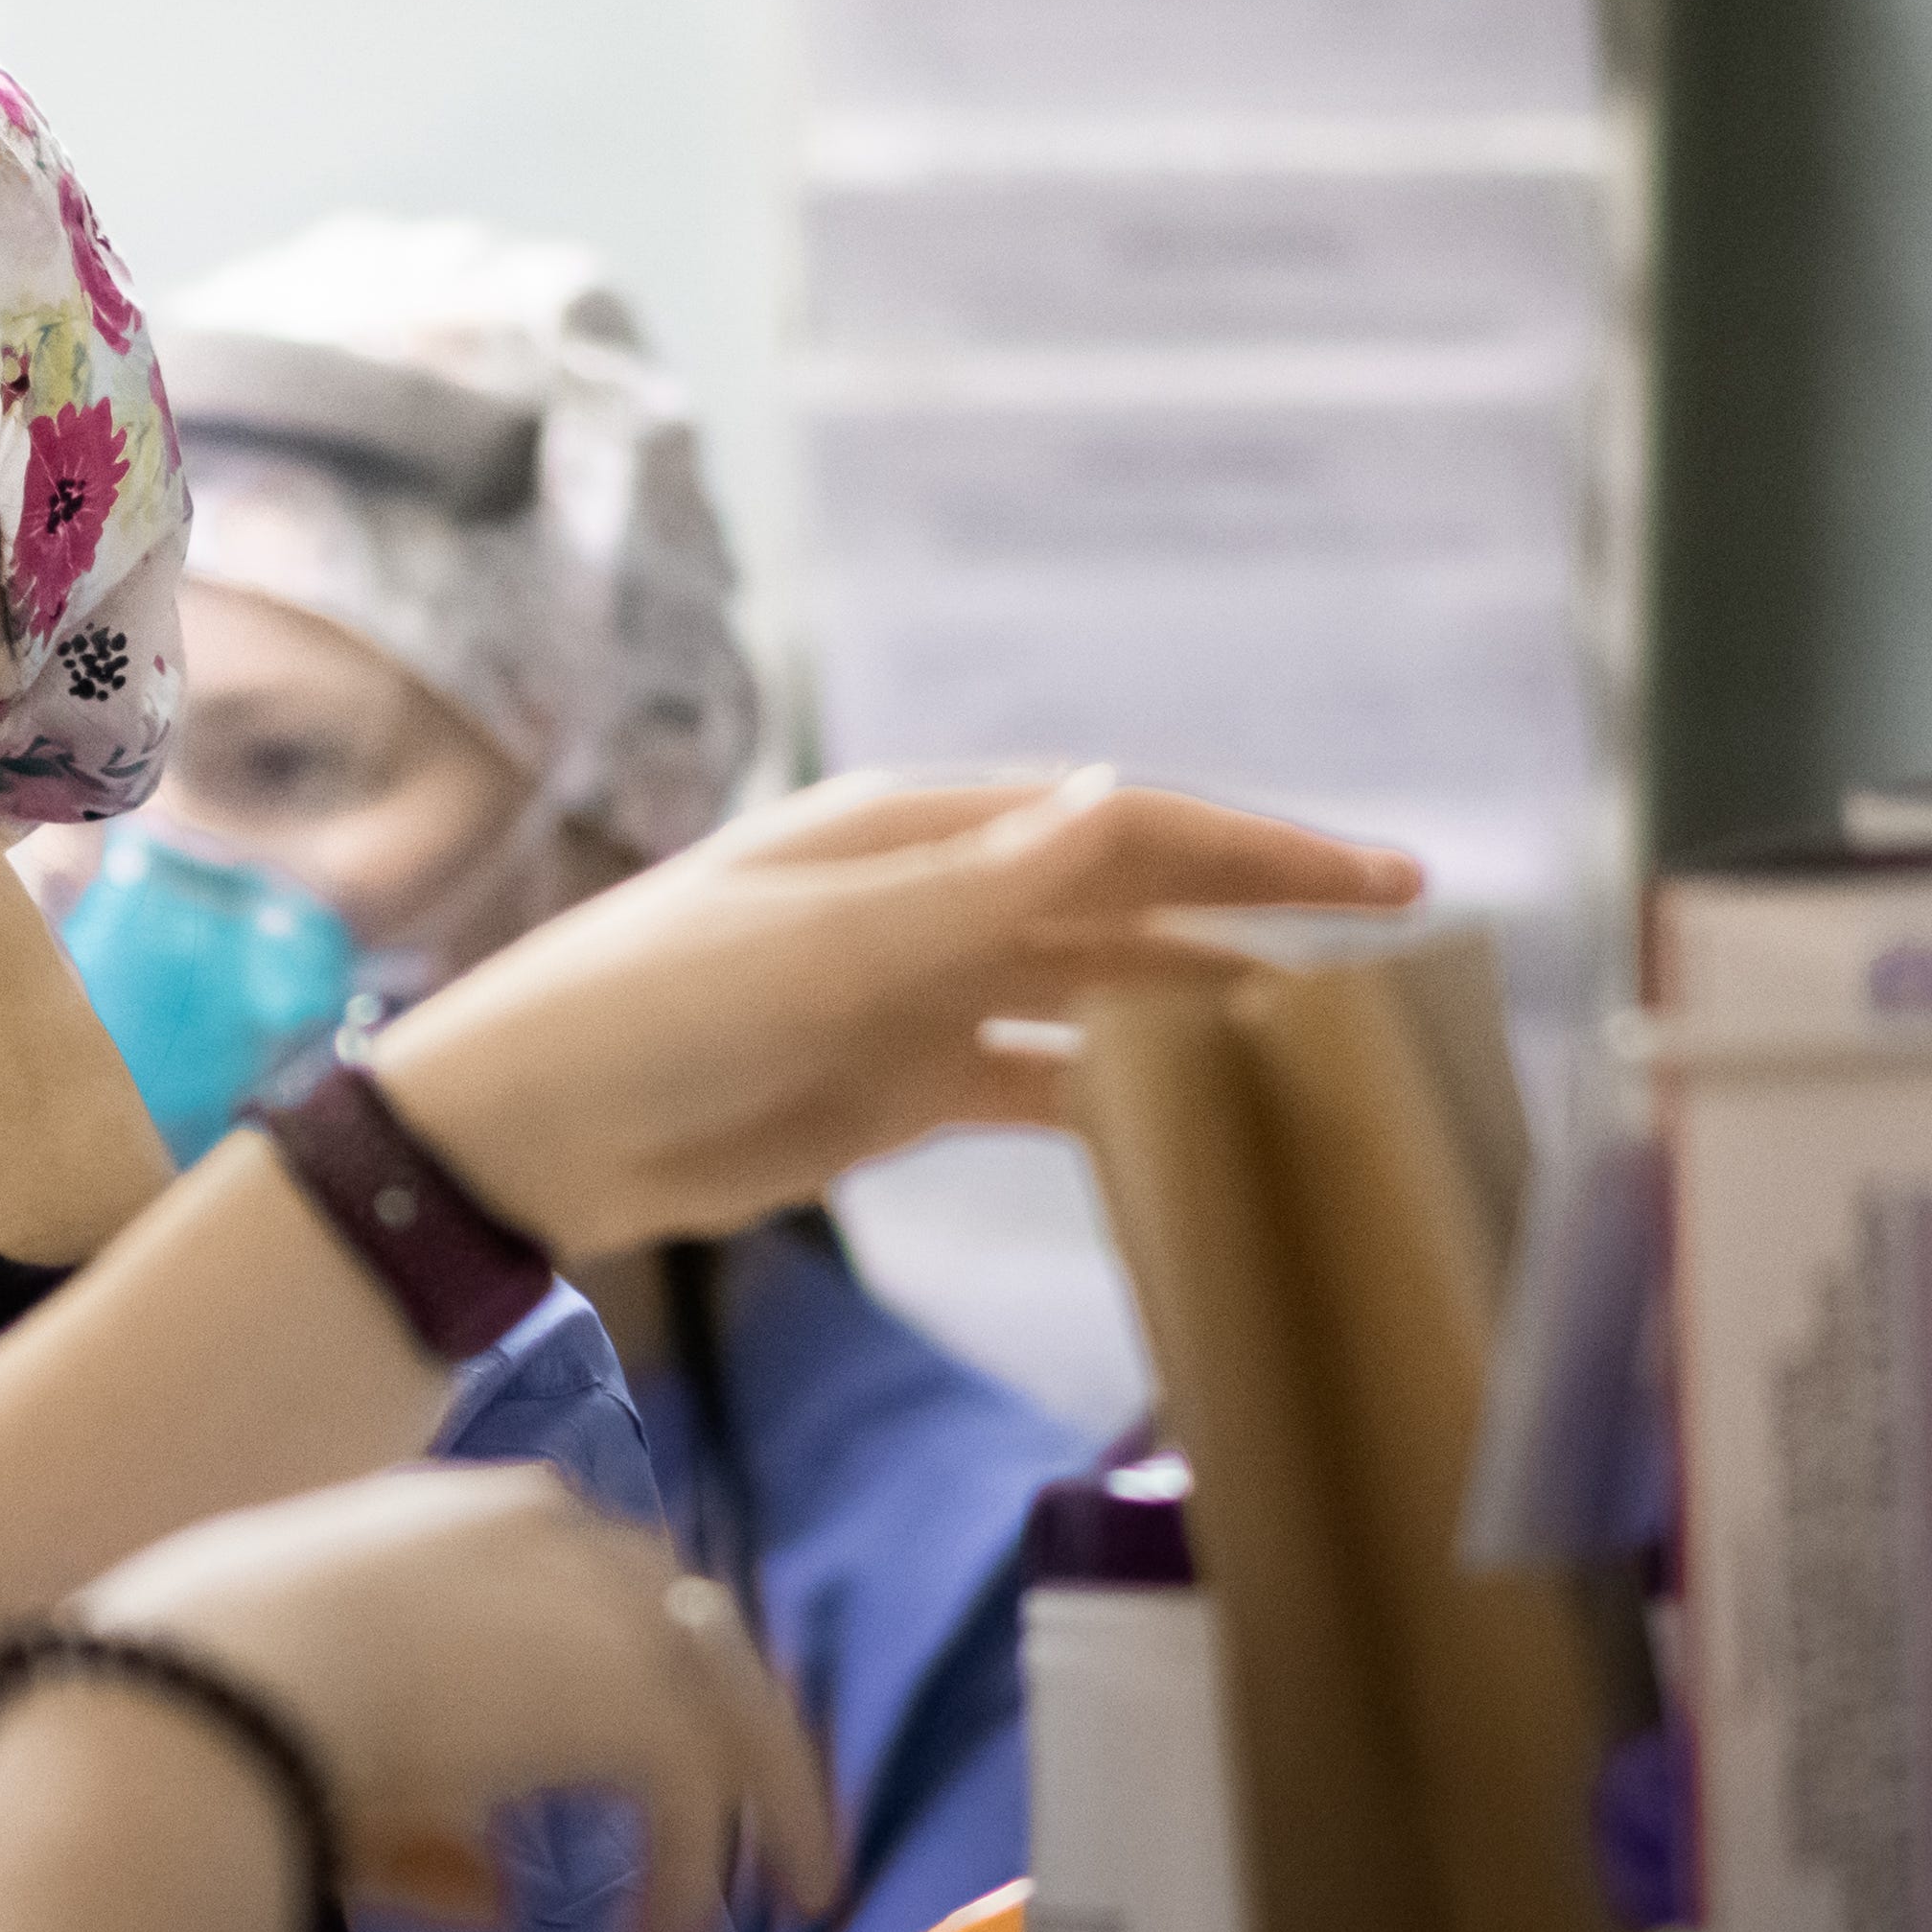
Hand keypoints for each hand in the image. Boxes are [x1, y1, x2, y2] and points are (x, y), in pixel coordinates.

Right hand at [69, 1462, 838, 1931]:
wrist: (217, 1677)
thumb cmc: (223, 1689)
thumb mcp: (330, 1731)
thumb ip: (427, 1818)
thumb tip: (499, 1900)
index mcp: (476, 1515)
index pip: (603, 1570)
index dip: (640, 1651)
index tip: (656, 1725)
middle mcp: (554, 1533)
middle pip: (698, 1620)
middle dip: (738, 1714)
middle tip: (767, 1805)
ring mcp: (605, 1604)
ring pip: (734, 1698)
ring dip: (769, 1794)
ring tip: (793, 1885)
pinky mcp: (634, 1695)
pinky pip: (698, 1797)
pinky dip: (687, 1878)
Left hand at [372, 770, 1423, 1267]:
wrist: (526, 1130)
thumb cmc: (648, 1010)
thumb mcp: (819, 948)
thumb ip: (978, 894)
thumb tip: (1116, 800)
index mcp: (915, 832)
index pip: (1126, 826)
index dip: (1261, 850)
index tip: (1388, 883)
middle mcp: (934, 896)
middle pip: (1132, 901)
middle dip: (1263, 921)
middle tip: (1404, 960)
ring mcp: (923, 991)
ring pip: (1102, 992)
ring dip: (1208, 1011)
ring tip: (1335, 1047)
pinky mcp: (901, 1083)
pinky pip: (1044, 1080)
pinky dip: (1125, 1099)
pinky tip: (1207, 1126)